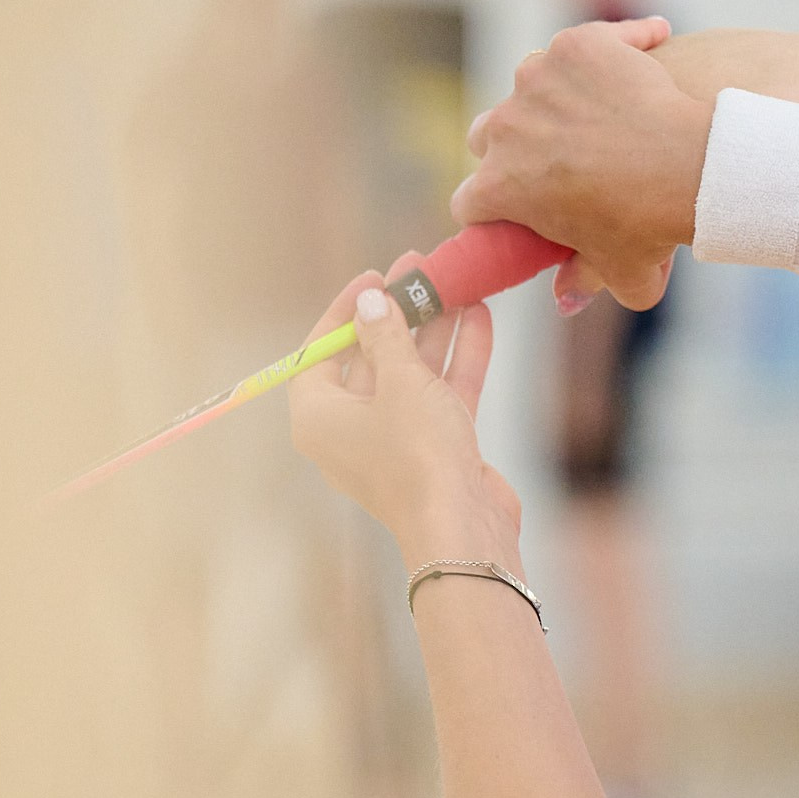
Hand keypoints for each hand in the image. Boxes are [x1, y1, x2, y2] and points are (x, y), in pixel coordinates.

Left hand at [288, 262, 520, 566]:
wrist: (462, 528)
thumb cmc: (417, 454)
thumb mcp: (400, 381)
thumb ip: (386, 335)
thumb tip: (370, 302)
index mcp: (318, 417)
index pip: (319, 352)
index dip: (345, 310)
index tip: (373, 277)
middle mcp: (349, 429)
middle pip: (370, 358)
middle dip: (398, 314)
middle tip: (418, 270)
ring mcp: (394, 440)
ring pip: (411, 373)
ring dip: (434, 330)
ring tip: (455, 285)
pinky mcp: (434, 449)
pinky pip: (441, 394)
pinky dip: (458, 359)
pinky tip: (479, 316)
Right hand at [452, 18, 705, 311]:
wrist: (691, 164)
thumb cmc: (649, 226)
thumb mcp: (619, 273)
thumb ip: (585, 285)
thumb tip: (566, 300)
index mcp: (500, 188)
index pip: (469, 201)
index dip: (489, 208)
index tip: (513, 209)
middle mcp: (505, 128)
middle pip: (486, 135)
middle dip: (511, 146)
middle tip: (554, 157)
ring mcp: (537, 79)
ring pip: (528, 84)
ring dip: (552, 96)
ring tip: (598, 107)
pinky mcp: (576, 44)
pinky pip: (586, 41)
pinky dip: (615, 45)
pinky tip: (647, 50)